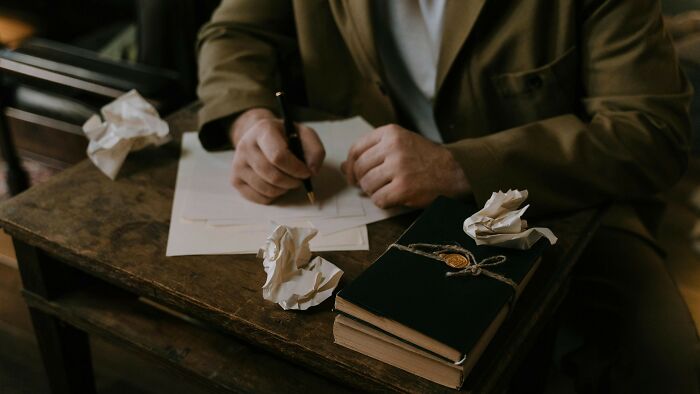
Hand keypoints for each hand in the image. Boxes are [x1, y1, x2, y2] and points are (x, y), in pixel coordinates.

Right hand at [229, 108, 324, 203]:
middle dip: (292, 182)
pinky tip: (275, 185)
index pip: (278, 156)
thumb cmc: (285, 138)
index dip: (296, 169)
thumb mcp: (304, 135)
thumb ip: (315, 150)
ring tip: (288, 181)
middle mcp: (245, 145)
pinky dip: (273, 197)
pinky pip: (258, 198)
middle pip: (273, 176)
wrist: (259, 138)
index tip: (306, 172)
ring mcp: (237, 164)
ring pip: (266, 189)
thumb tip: (312, 171)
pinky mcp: (235, 179)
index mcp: (263, 130)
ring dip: (284, 190)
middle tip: (299, 179)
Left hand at [341, 124, 469, 207]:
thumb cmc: (423, 158)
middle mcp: (393, 147)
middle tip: (373, 186)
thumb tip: (344, 167)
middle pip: (360, 169)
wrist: (454, 170)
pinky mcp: (404, 187)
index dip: (351, 166)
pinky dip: (384, 202)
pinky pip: (379, 200)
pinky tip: (395, 197)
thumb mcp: (398, 145)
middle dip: (362, 182)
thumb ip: (371, 153)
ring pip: (368, 186)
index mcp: (390, 133)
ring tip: (387, 190)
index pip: (356, 150)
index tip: (353, 176)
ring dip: (374, 193)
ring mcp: (399, 168)